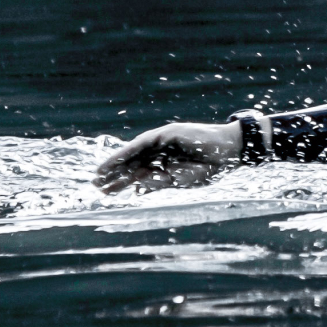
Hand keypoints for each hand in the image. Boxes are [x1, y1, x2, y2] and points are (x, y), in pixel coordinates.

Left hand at [93, 121, 242, 193]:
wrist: (230, 151)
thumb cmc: (212, 166)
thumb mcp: (183, 181)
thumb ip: (161, 183)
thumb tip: (138, 189)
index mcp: (165, 165)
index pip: (138, 174)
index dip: (122, 182)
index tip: (106, 192)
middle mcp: (161, 152)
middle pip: (132, 164)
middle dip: (114, 175)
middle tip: (95, 185)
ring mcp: (163, 142)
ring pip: (134, 154)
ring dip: (116, 163)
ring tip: (98, 174)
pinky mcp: (167, 134)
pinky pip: (143, 143)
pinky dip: (129, 151)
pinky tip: (115, 160)